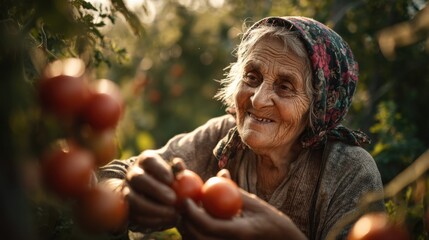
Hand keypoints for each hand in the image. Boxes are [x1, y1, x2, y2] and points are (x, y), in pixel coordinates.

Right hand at [122, 151, 178, 231]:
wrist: (155, 196)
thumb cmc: (171, 181)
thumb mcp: (175, 173)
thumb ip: (178, 170)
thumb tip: (179, 165)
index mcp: (145, 161)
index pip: (148, 160)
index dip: (159, 169)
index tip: (171, 180)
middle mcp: (133, 174)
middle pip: (138, 178)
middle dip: (155, 189)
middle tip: (173, 199)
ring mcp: (127, 191)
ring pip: (132, 199)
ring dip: (153, 208)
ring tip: (172, 213)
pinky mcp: (127, 209)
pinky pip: (135, 215)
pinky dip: (151, 220)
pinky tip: (166, 221)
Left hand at [180, 170, 306, 239]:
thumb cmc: (271, 222)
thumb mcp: (256, 205)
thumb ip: (235, 191)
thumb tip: (220, 173)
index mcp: (240, 232)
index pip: (209, 225)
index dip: (193, 213)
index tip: (186, 200)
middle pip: (196, 238)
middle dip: (184, 222)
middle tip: (181, 206)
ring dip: (188, 229)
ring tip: (188, 213)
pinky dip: (196, 234)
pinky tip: (198, 222)